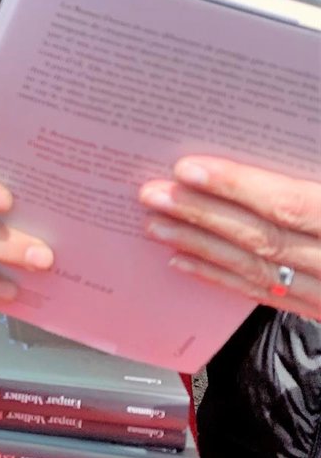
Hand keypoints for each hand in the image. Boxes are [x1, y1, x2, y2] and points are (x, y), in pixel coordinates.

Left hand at [139, 157, 320, 320]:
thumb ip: (301, 171)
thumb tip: (254, 150)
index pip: (286, 205)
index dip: (234, 187)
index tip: (187, 171)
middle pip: (259, 237)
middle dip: (199, 214)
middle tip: (153, 196)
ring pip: (254, 268)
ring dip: (199, 244)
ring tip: (157, 225)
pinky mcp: (316, 307)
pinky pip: (261, 294)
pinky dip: (218, 275)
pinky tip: (182, 260)